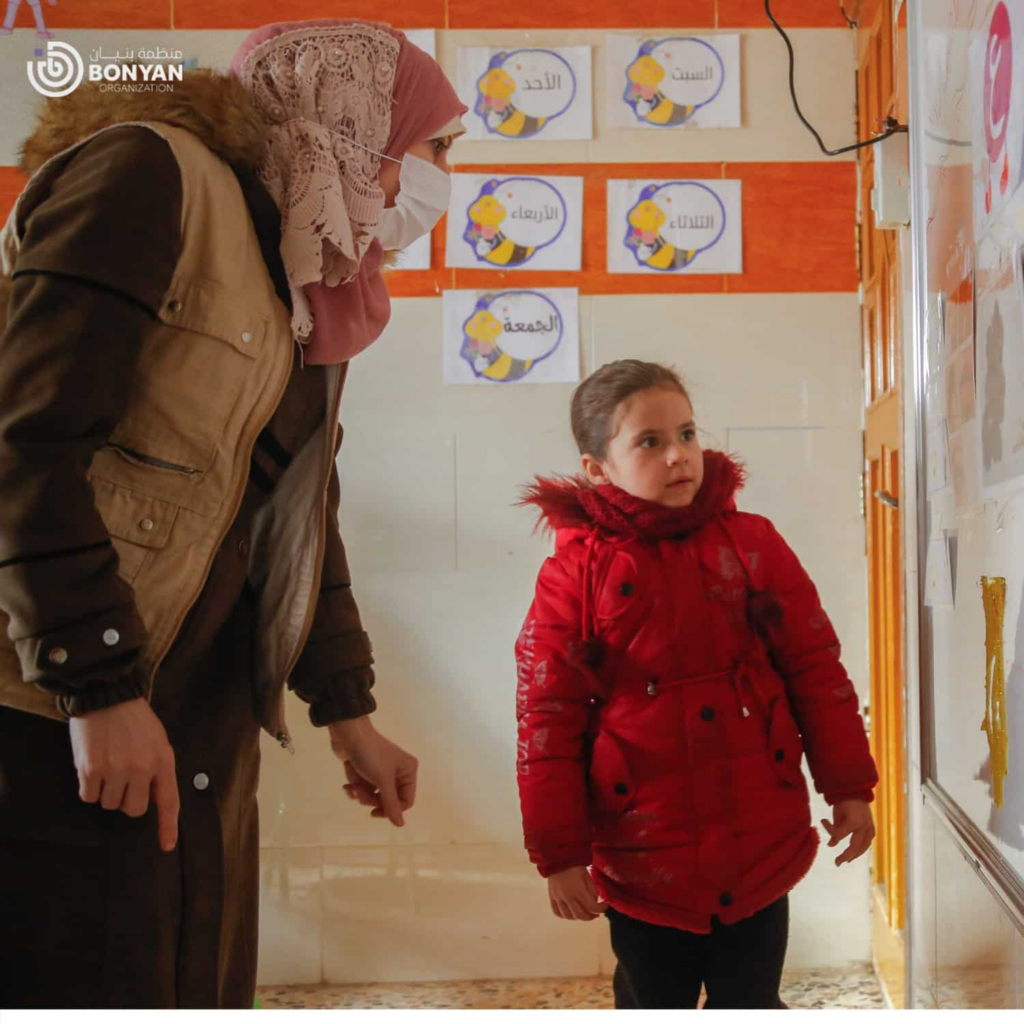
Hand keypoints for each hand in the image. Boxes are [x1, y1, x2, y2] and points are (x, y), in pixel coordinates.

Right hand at [68, 697, 178, 851]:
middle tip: (123, 778)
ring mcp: (115, 769)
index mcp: (163, 760)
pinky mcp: (90, 769)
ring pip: (109, 804)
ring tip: (108, 763)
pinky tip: (93, 765)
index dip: (167, 826)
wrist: (106, 696)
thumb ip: (157, 769)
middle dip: (127, 799)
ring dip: (106, 790)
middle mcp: (141, 768)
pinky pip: (88, 796)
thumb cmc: (134, 719)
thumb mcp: (157, 741)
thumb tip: (152, 799)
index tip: (166, 846)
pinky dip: (89, 787)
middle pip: (134, 809)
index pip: (169, 800)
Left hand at [329, 716, 417, 826]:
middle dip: (371, 799)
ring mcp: (382, 772)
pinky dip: (355, 788)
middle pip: (388, 800)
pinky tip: (347, 785)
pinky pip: (365, 789)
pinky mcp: (368, 771)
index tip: (374, 811)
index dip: (390, 809)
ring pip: (374, 796)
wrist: (348, 734)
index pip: (405, 801)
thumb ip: (391, 804)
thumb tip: (401, 825)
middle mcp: (398, 772)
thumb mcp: (382, 781)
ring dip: (361, 794)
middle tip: (359, 794)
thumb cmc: (370, 755)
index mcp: (408, 771)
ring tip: (352, 786)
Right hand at [548, 866, 604, 920]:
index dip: (601, 909)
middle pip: (581, 915)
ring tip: (584, 913)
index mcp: (578, 889)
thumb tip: (596, 901)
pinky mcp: (551, 897)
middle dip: (591, 916)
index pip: (593, 907)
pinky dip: (565, 915)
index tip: (605, 906)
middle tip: (596, 913)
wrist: (558, 856)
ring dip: (579, 917)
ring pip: (569, 916)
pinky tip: (571, 912)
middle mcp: (567, 896)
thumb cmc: (575, 864)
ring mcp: (558, 898)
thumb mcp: (587, 875)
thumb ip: (592, 890)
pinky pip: (557, 912)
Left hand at [821, 800, 874, 865]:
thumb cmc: (843, 802)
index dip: (829, 830)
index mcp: (853, 821)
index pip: (839, 834)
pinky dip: (863, 847)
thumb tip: (831, 845)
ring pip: (864, 846)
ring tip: (847, 860)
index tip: (823, 820)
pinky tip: (856, 852)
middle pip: (855, 846)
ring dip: (855, 854)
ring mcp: (869, 827)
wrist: (856, 791)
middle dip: (845, 855)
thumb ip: (835, 829)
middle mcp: (863, 826)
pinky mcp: (872, 827)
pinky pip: (868, 841)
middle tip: (837, 862)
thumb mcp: (836, 814)